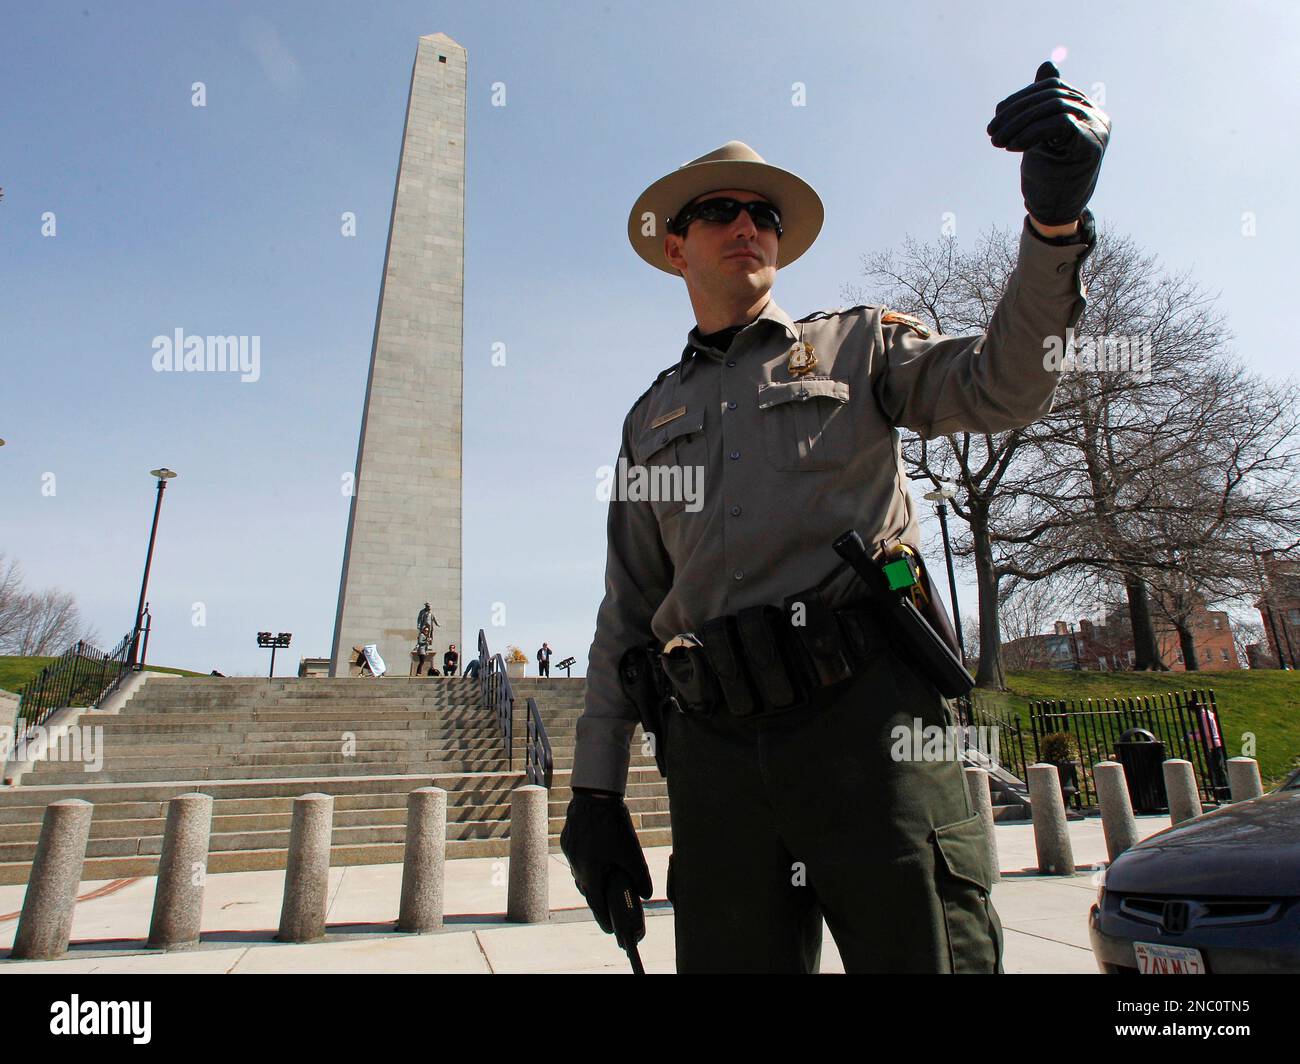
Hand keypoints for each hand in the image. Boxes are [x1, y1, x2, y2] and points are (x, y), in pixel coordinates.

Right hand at [559, 790, 652, 933]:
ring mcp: (569, 852)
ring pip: (580, 873)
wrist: (593, 795)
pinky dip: (586, 863)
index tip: (610, 930)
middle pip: (587, 890)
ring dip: (591, 881)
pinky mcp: (567, 839)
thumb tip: (646, 895)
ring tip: (603, 883)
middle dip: (598, 900)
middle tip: (608, 908)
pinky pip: (576, 858)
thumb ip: (640, 877)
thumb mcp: (632, 853)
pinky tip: (595, 858)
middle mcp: (576, 866)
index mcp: (590, 874)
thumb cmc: (613, 825)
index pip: (596, 905)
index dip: (604, 919)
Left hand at [987, 61, 1110, 226]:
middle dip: (1016, 112)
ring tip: (997, 142)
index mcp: (1085, 109)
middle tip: (992, 132)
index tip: (997, 116)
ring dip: (1019, 124)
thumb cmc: (1049, 172)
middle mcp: (1097, 115)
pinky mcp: (1091, 144)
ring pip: (1054, 107)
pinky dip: (1032, 132)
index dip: (1021, 99)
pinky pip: (1060, 123)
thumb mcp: (1041, 133)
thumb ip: (1043, 103)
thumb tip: (1048, 64)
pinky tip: (1013, 147)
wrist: (1057, 210)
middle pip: (1052, 95)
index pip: (1052, 88)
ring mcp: (1098, 128)